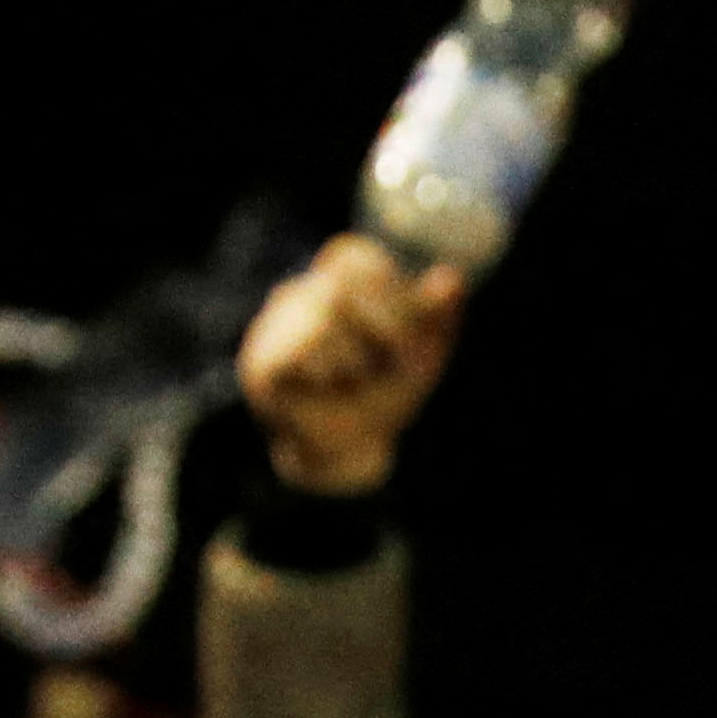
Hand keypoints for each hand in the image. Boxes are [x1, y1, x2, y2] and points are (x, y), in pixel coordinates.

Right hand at [235, 235, 466, 497]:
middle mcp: (298, 301)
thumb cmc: (378, 403)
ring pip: (326, 312)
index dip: (389, 285)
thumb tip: (452, 279)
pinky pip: (304, 350)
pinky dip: (331, 370)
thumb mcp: (419, 361)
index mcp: (332, 291)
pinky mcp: (263, 367)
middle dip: (388, 317)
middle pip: (343, 280)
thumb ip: (436, 321)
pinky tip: (331, 388)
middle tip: (405, 358)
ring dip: (361, 352)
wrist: (343, 460)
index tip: (413, 330)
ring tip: (359, 382)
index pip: (355, 257)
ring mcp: (274, 330)